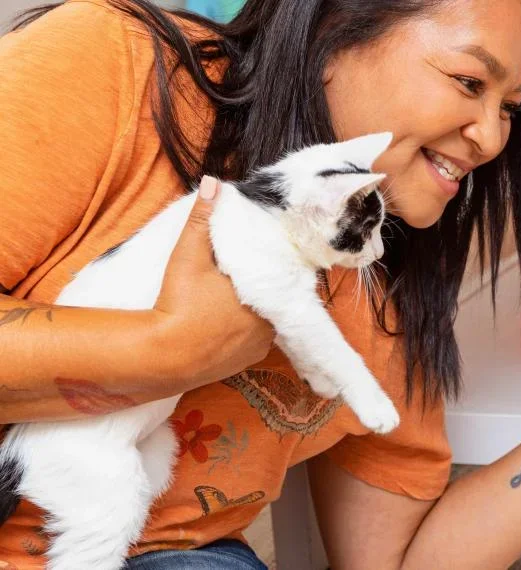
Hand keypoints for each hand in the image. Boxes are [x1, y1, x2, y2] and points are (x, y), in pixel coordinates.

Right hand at [151, 176, 274, 387]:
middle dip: (262, 288)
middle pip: (273, 298)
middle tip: (242, 277)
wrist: (163, 356)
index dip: (271, 266)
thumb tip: (213, 182)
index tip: (261, 258)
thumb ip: (202, 220)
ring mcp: (260, 346)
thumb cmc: (179, 302)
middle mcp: (271, 323)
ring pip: (265, 321)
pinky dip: (244, 333)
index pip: (279, 275)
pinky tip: (228, 323)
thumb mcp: (189, 255)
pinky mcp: (247, 364)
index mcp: (266, 293)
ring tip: (234, 300)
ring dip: (254, 312)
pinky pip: (254, 342)